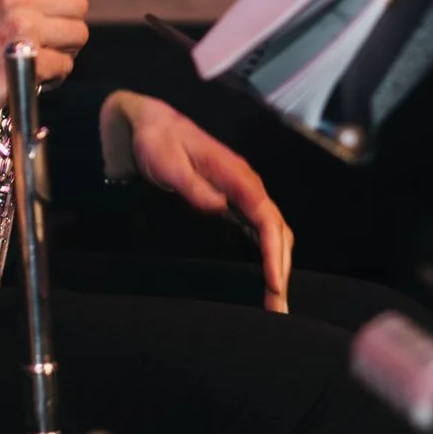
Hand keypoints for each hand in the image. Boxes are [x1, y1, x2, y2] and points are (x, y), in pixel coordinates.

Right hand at [0, 0, 87, 150]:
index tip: (66, 4)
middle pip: (79, 4)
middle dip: (70, 25)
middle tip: (50, 40)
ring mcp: (21, 28)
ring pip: (78, 34)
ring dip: (65, 51)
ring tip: (40, 58)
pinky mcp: (28, 61)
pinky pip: (65, 64)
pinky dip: (55, 75)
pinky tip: (33, 76)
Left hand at [101, 91, 293, 312]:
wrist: (150, 125)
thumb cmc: (158, 143)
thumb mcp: (168, 163)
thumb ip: (193, 186)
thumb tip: (219, 208)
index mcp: (236, 175)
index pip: (266, 217)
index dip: (274, 252)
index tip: (275, 282)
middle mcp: (246, 185)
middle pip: (277, 230)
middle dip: (282, 268)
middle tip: (278, 308)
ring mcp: (242, 193)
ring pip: (273, 232)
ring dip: (278, 265)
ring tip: (276, 302)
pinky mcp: (234, 201)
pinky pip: (260, 231)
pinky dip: (269, 255)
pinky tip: (267, 277)